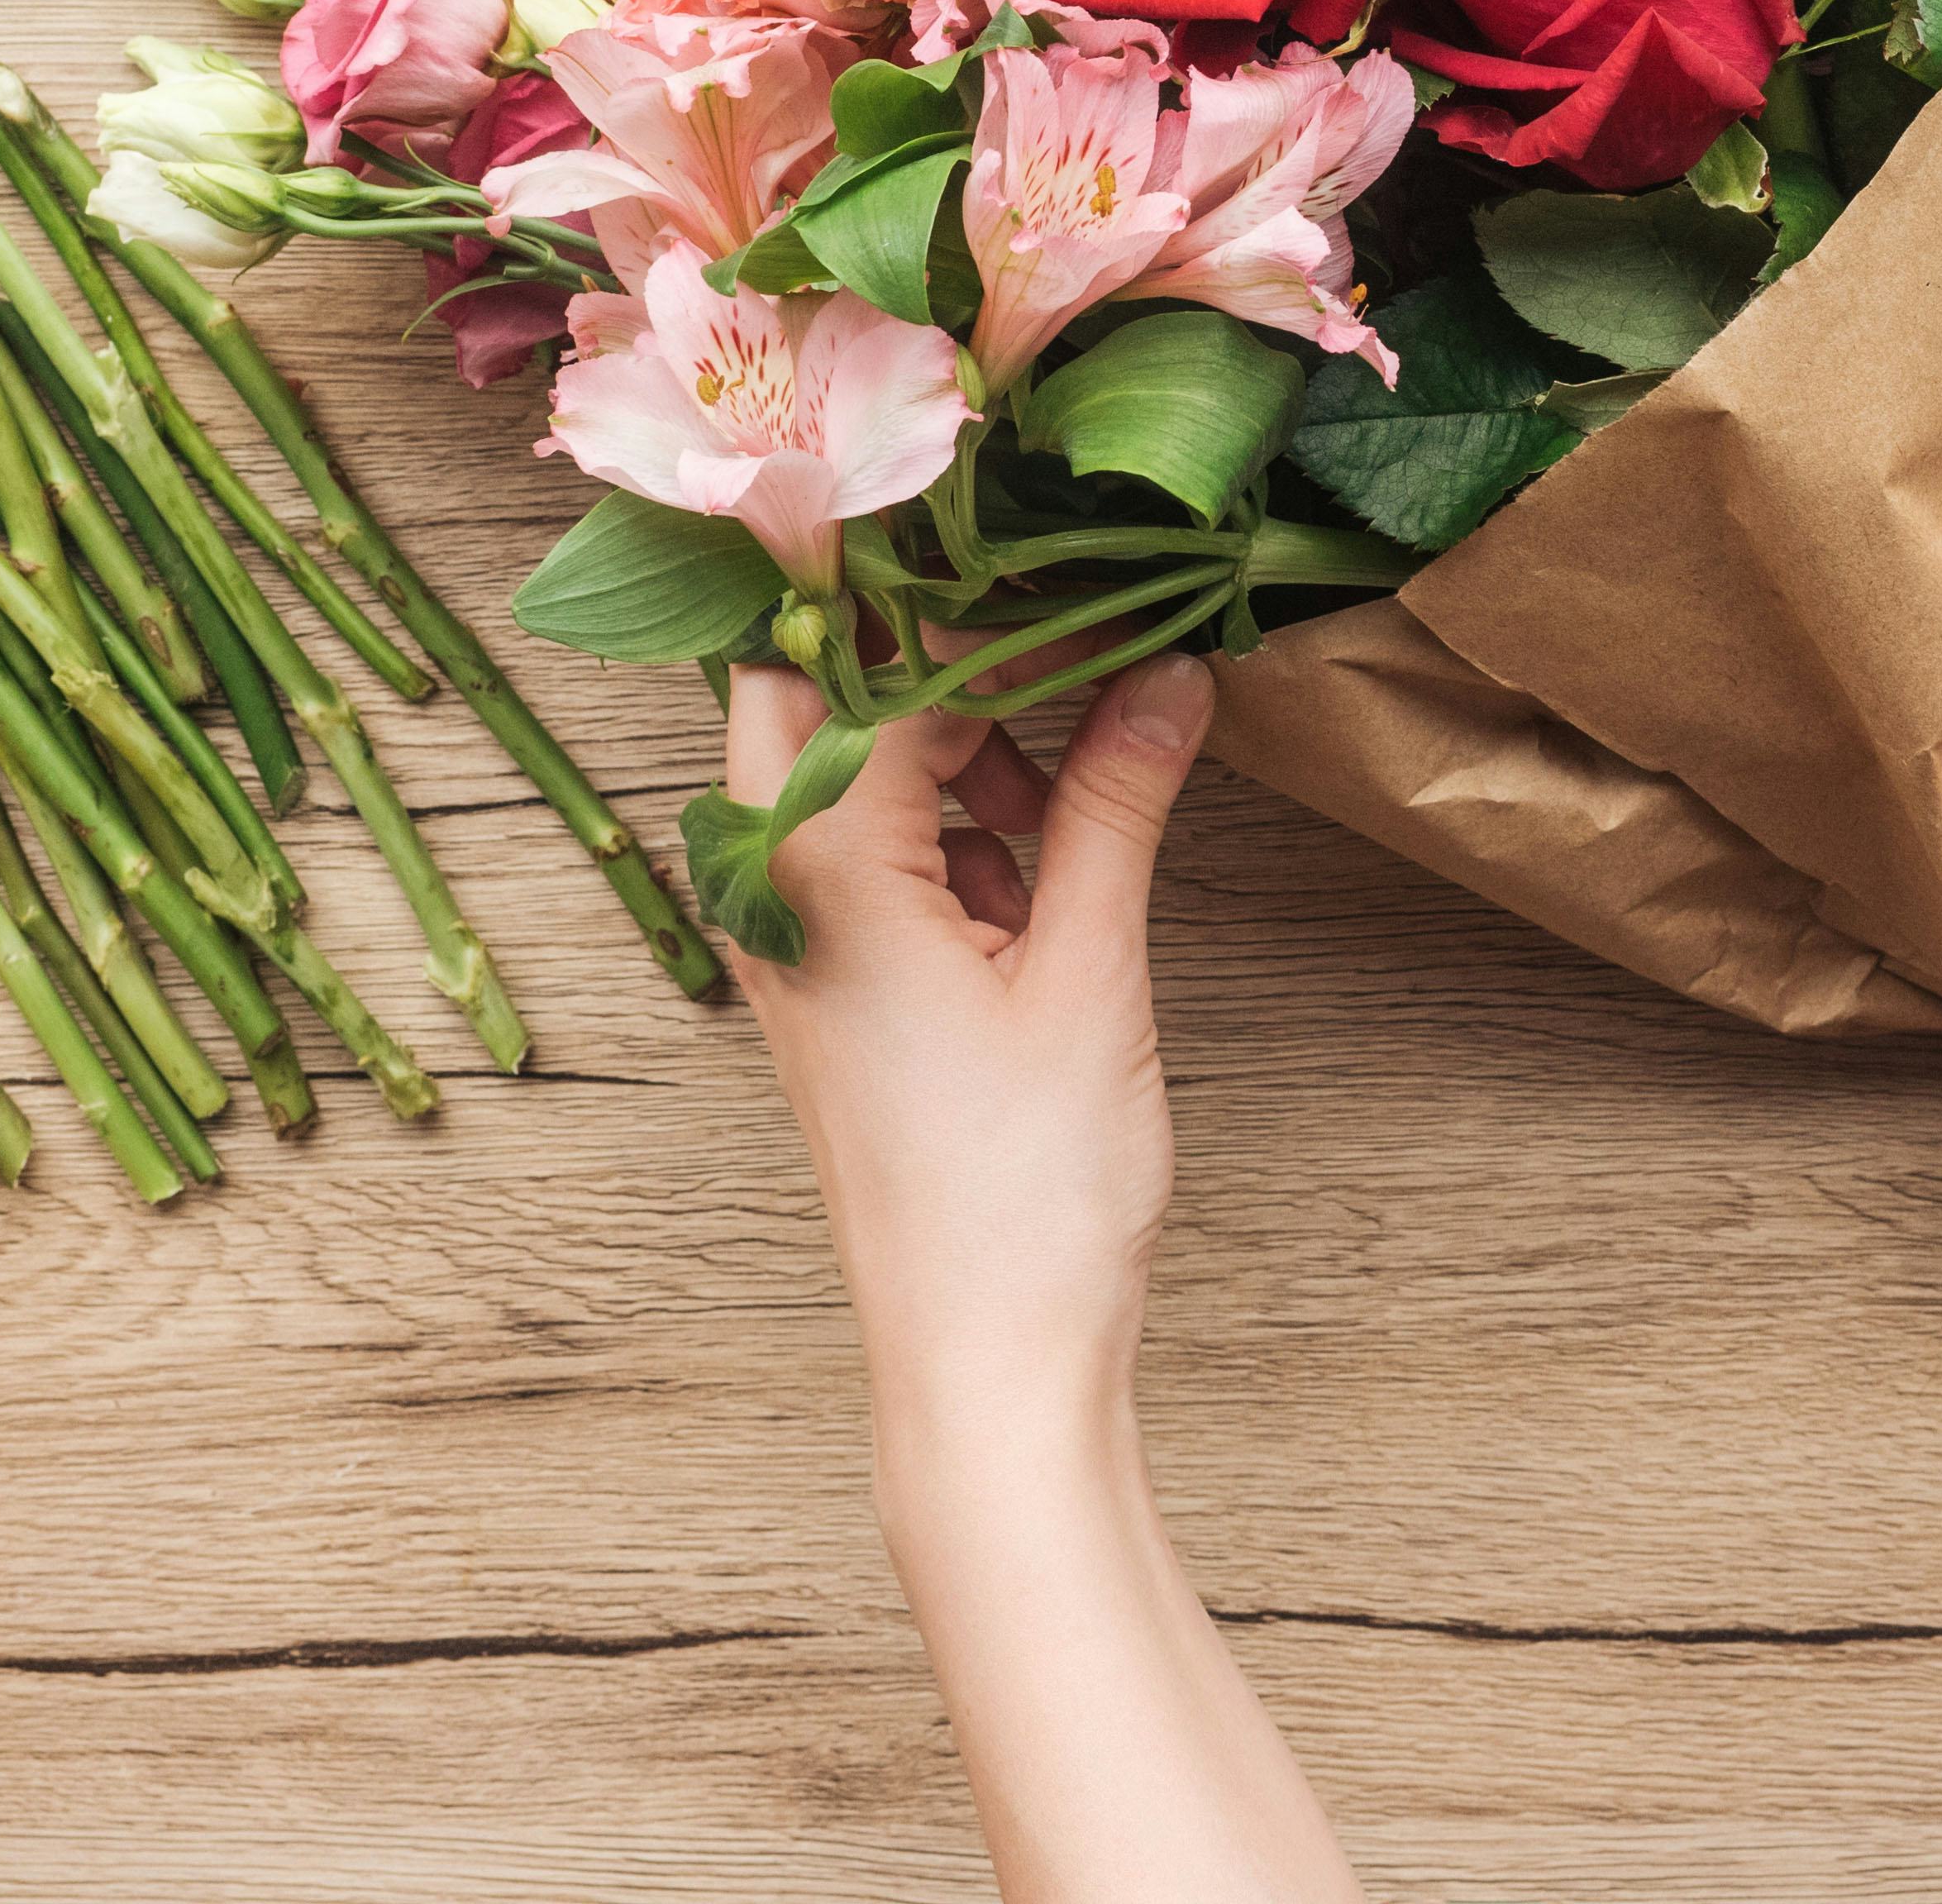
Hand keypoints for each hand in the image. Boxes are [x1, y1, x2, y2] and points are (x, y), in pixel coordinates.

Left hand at [724, 654, 1214, 1441]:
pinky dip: (956, 832)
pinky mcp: (834, 990)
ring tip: (1073, 798)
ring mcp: (795, 945)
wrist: (984, 1359)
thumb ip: (1116, 800)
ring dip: (959, 751)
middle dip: (947, 662)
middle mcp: (773, 894)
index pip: (847, 658)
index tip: (1056, 581)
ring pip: (852, 775)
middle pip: (826, 699)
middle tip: (1072, 658)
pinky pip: (874, 858)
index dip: (954, 604)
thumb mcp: (1089, 967)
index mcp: (813, 868)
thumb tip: (1167, 673)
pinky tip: (1047, 874)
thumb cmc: (1021, 1189)